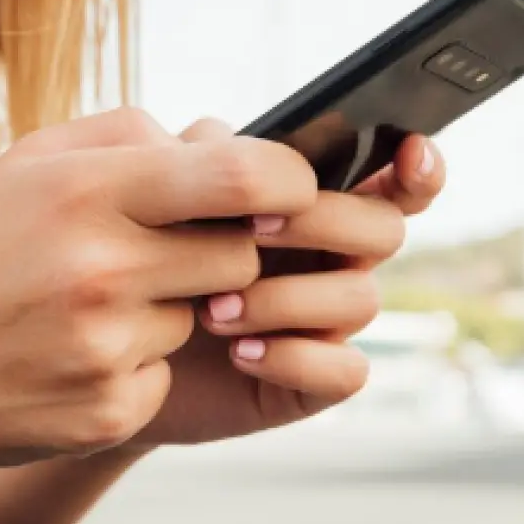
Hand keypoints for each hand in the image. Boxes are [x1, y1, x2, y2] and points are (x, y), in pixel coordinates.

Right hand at [0, 108, 315, 472]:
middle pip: (239, 255)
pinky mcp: (108, 412)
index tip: (287, 193)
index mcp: (88, 192)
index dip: (289, 183)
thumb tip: (224, 142)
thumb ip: (131, 137)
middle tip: (163, 252)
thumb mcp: (31, 164)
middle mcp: (102, 268)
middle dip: (219, 251)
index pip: (243, 177)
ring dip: (169, 310)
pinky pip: (168, 374)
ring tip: (87, 307)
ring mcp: (106, 348)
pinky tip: (73, 357)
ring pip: (204, 317)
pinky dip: (137, 366)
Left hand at [132, 122, 446, 446]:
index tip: (409, 151)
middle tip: (249, 230)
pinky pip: (346, 370)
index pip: (391, 177)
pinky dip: (294, 358)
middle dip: (321, 222)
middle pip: (383, 228)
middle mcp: (334, 258)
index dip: (416, 165)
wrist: (107, 349)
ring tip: (212, 309)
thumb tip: (226, 141)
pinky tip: (240, 353)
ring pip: (360, 298)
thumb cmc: (144, 260)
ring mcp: (327, 321)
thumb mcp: (166, 198)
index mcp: (313, 202)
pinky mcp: (312, 381)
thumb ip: (204, 159)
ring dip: (286, 297)